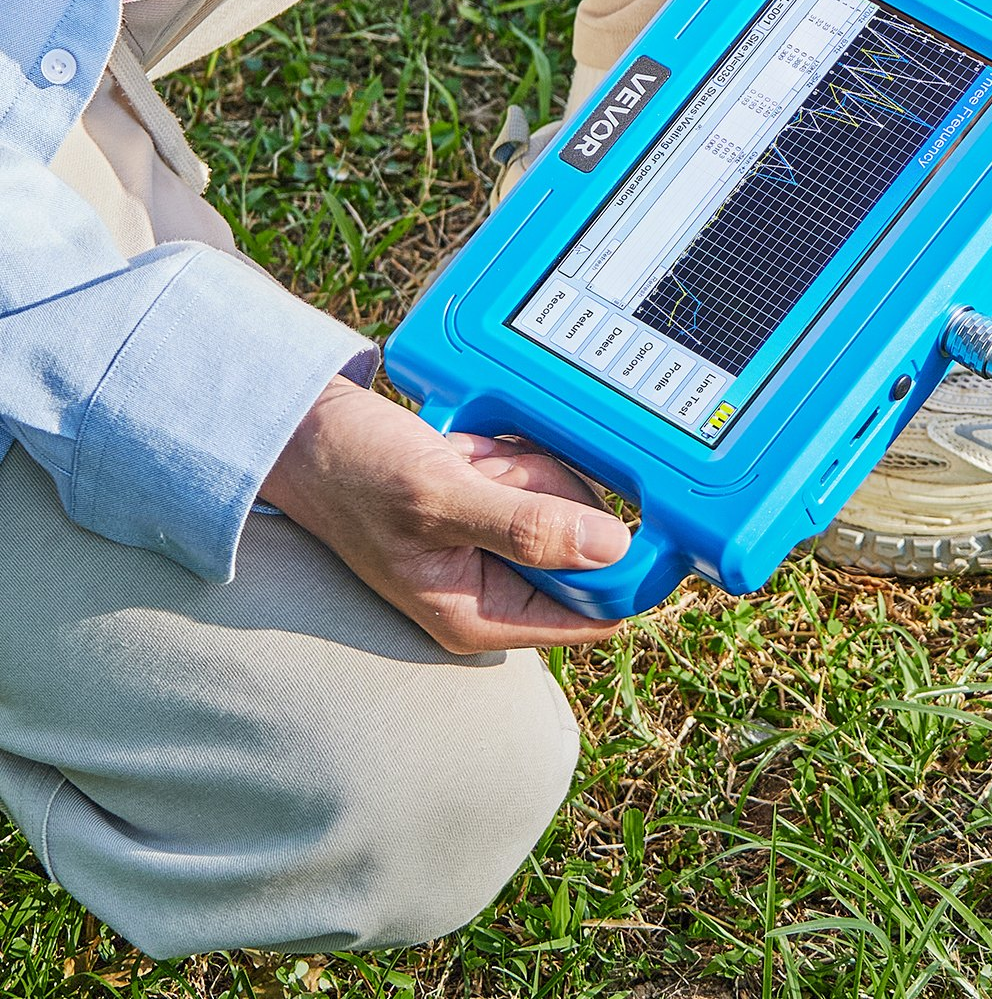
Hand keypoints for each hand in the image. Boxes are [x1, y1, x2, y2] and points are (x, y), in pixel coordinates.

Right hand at [262, 377, 630, 652]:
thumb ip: (526, 527)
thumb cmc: (353, 472)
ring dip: (525, 468)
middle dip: (548, 494)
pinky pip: (538, 474)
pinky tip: (469, 450)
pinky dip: (512, 453)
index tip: (629, 514)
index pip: (592, 614)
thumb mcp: (439, 498)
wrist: (308, 429)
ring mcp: (495, 544)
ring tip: (469, 460)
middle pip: (585, 546)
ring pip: (564, 502)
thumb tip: (613, 549)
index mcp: (480, 615)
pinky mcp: (494, 505)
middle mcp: (493, 588)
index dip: (623, 567)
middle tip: (493, 474)